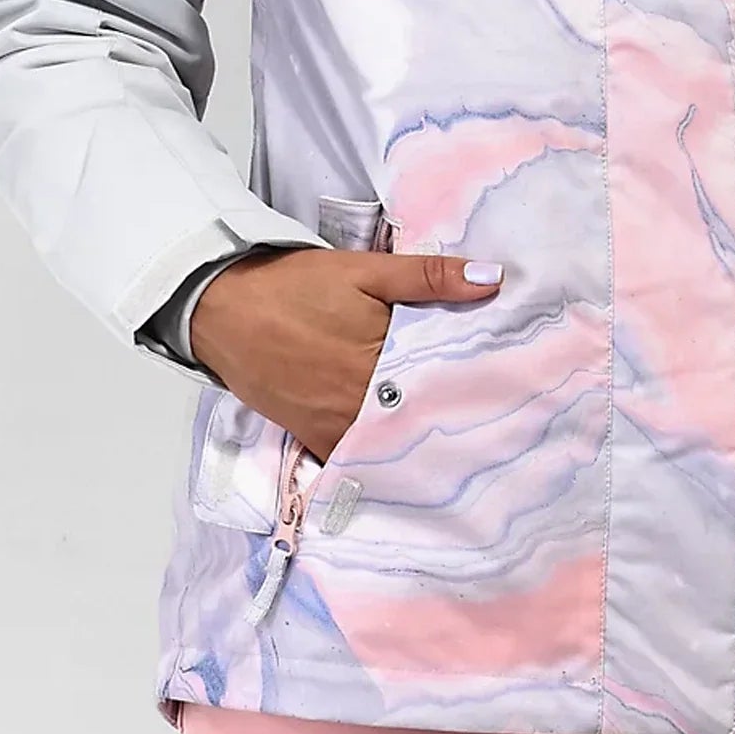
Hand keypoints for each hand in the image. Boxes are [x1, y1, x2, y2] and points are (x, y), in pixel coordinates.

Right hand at [187, 246, 503, 459]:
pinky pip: (354, 459)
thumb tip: (493, 280)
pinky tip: (409, 463)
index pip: (442, 384)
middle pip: (420, 421)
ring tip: (468, 452)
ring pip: (390, 446)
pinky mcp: (311, 435)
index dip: (476, 391)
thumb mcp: (365, 269)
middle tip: (503, 430)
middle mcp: (359, 402)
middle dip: (455, 423)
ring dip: (422, 446)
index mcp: (379, 359)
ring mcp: (334, 425)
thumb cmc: (295, 285)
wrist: (222, 307)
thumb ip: (428, 276)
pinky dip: (380, 461)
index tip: (512, 399)